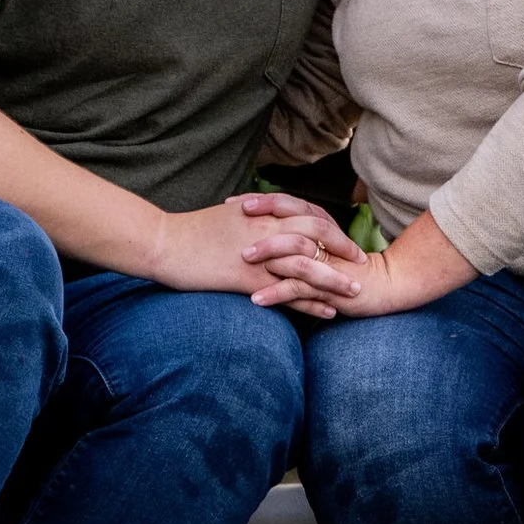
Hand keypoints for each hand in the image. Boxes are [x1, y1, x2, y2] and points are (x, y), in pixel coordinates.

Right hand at [149, 198, 365, 306]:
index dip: (329, 227)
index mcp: (262, 211)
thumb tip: (267, 222)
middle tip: (360, 261)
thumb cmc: (190, 232)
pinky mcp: (247, 278)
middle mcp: (266, 229)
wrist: (162, 242)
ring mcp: (259, 254)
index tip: (343, 238)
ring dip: (334, 279)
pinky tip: (326, 312)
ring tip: (354, 291)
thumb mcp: (227, 217)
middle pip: (316, 235)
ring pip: (308, 265)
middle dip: (341, 248)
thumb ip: (253, 218)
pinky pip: (288, 292)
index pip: (307, 215)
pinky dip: (310, 303)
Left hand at [230, 191, 403, 319]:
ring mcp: (326, 261)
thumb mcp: (318, 243)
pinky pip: (299, 287)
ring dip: (269, 252)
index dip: (259, 200)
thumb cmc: (343, 265)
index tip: (231, 203)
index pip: (287, 203)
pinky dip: (277, 293)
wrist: (381, 285)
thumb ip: (296, 233)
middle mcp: (322, 237)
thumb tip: (260, 228)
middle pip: (291, 217)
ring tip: (244, 257)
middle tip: (234, 216)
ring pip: (295, 249)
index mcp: (318, 223)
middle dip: (261, 216)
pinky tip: (257, 299)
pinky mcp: (328, 286)